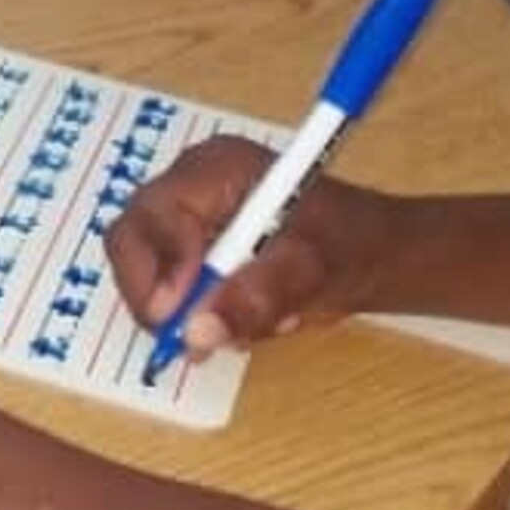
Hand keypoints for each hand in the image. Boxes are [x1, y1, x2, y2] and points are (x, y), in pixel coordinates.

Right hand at [108, 138, 401, 353]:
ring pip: (150, 273)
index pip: (150, 214)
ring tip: (257, 320)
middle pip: (134, 242)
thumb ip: (256, 298)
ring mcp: (189, 213)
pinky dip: (204, 310)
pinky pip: (171, 286)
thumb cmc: (351, 246)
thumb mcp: (311, 272)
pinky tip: (254, 313)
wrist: (375, 254)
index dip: (153, 270)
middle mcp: (191, 184)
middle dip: (163, 297)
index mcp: (216, 169)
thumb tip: (196, 333)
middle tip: (197, 340)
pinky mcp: (194, 244)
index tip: (178, 319)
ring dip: (193, 308)